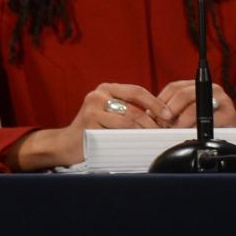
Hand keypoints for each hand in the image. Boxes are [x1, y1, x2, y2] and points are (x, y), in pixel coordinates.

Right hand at [6, 83, 169, 170]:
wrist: (67, 144)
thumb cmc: (93, 130)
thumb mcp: (110, 114)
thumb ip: (129, 110)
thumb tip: (161, 118)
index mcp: (105, 89)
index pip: (136, 91)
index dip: (155, 103)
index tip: (169, 115)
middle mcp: (97, 95)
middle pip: (134, 109)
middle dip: (153, 123)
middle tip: (163, 133)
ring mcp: (92, 109)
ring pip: (128, 121)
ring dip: (144, 133)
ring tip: (152, 140)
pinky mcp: (89, 124)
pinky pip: (117, 133)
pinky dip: (130, 140)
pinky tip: (135, 145)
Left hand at [156, 81, 235, 128]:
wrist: (234, 140)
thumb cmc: (207, 128)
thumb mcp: (188, 115)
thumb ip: (172, 111)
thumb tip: (149, 115)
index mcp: (199, 86)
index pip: (173, 87)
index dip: (161, 101)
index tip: (153, 115)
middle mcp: (212, 89)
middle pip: (182, 94)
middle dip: (169, 111)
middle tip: (163, 124)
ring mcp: (222, 100)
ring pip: (193, 107)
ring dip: (180, 121)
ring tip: (174, 131)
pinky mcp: (230, 115)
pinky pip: (206, 121)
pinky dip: (194, 129)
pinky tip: (189, 134)